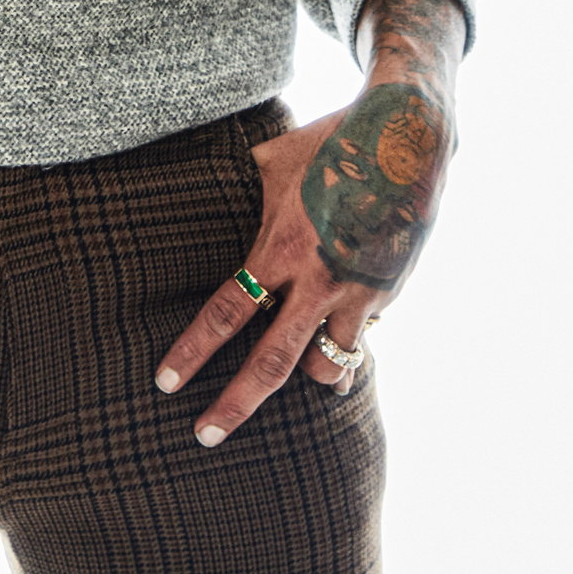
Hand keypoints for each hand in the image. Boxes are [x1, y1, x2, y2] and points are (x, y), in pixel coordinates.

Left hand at [153, 78, 453, 441]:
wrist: (406, 137)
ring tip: (292, 370)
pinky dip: (343, 337)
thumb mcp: (273, 160)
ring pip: (326, 365)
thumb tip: (197, 189)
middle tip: (204, 435)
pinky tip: (336, 320)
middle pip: (272, 362)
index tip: (166, 383)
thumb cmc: (329, 142)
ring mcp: (358, 295)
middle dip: (236, 404)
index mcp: (282, 247)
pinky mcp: (387, 295)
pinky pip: (358, 335)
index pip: (228, 311)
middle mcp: (319, 281)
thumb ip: (239, 189)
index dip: (193, 351)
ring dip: (306, 373)